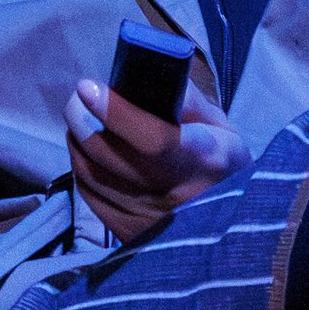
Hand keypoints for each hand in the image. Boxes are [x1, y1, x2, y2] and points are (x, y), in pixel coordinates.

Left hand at [66, 61, 243, 243]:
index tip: (88, 86)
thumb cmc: (225, 167)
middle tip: (80, 98)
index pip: (151, 139)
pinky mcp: (125, 232)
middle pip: (107, 154)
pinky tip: (88, 153)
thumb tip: (146, 77)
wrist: (230, 228)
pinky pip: (88, 194)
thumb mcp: (221, 128)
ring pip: (89, 173)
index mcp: (202, 161)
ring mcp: (144, 217)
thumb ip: (186, 102)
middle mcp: (170, 193)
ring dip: (78, 140)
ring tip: (83, 122)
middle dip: (82, 118)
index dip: (114, 112)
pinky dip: (82, 167)